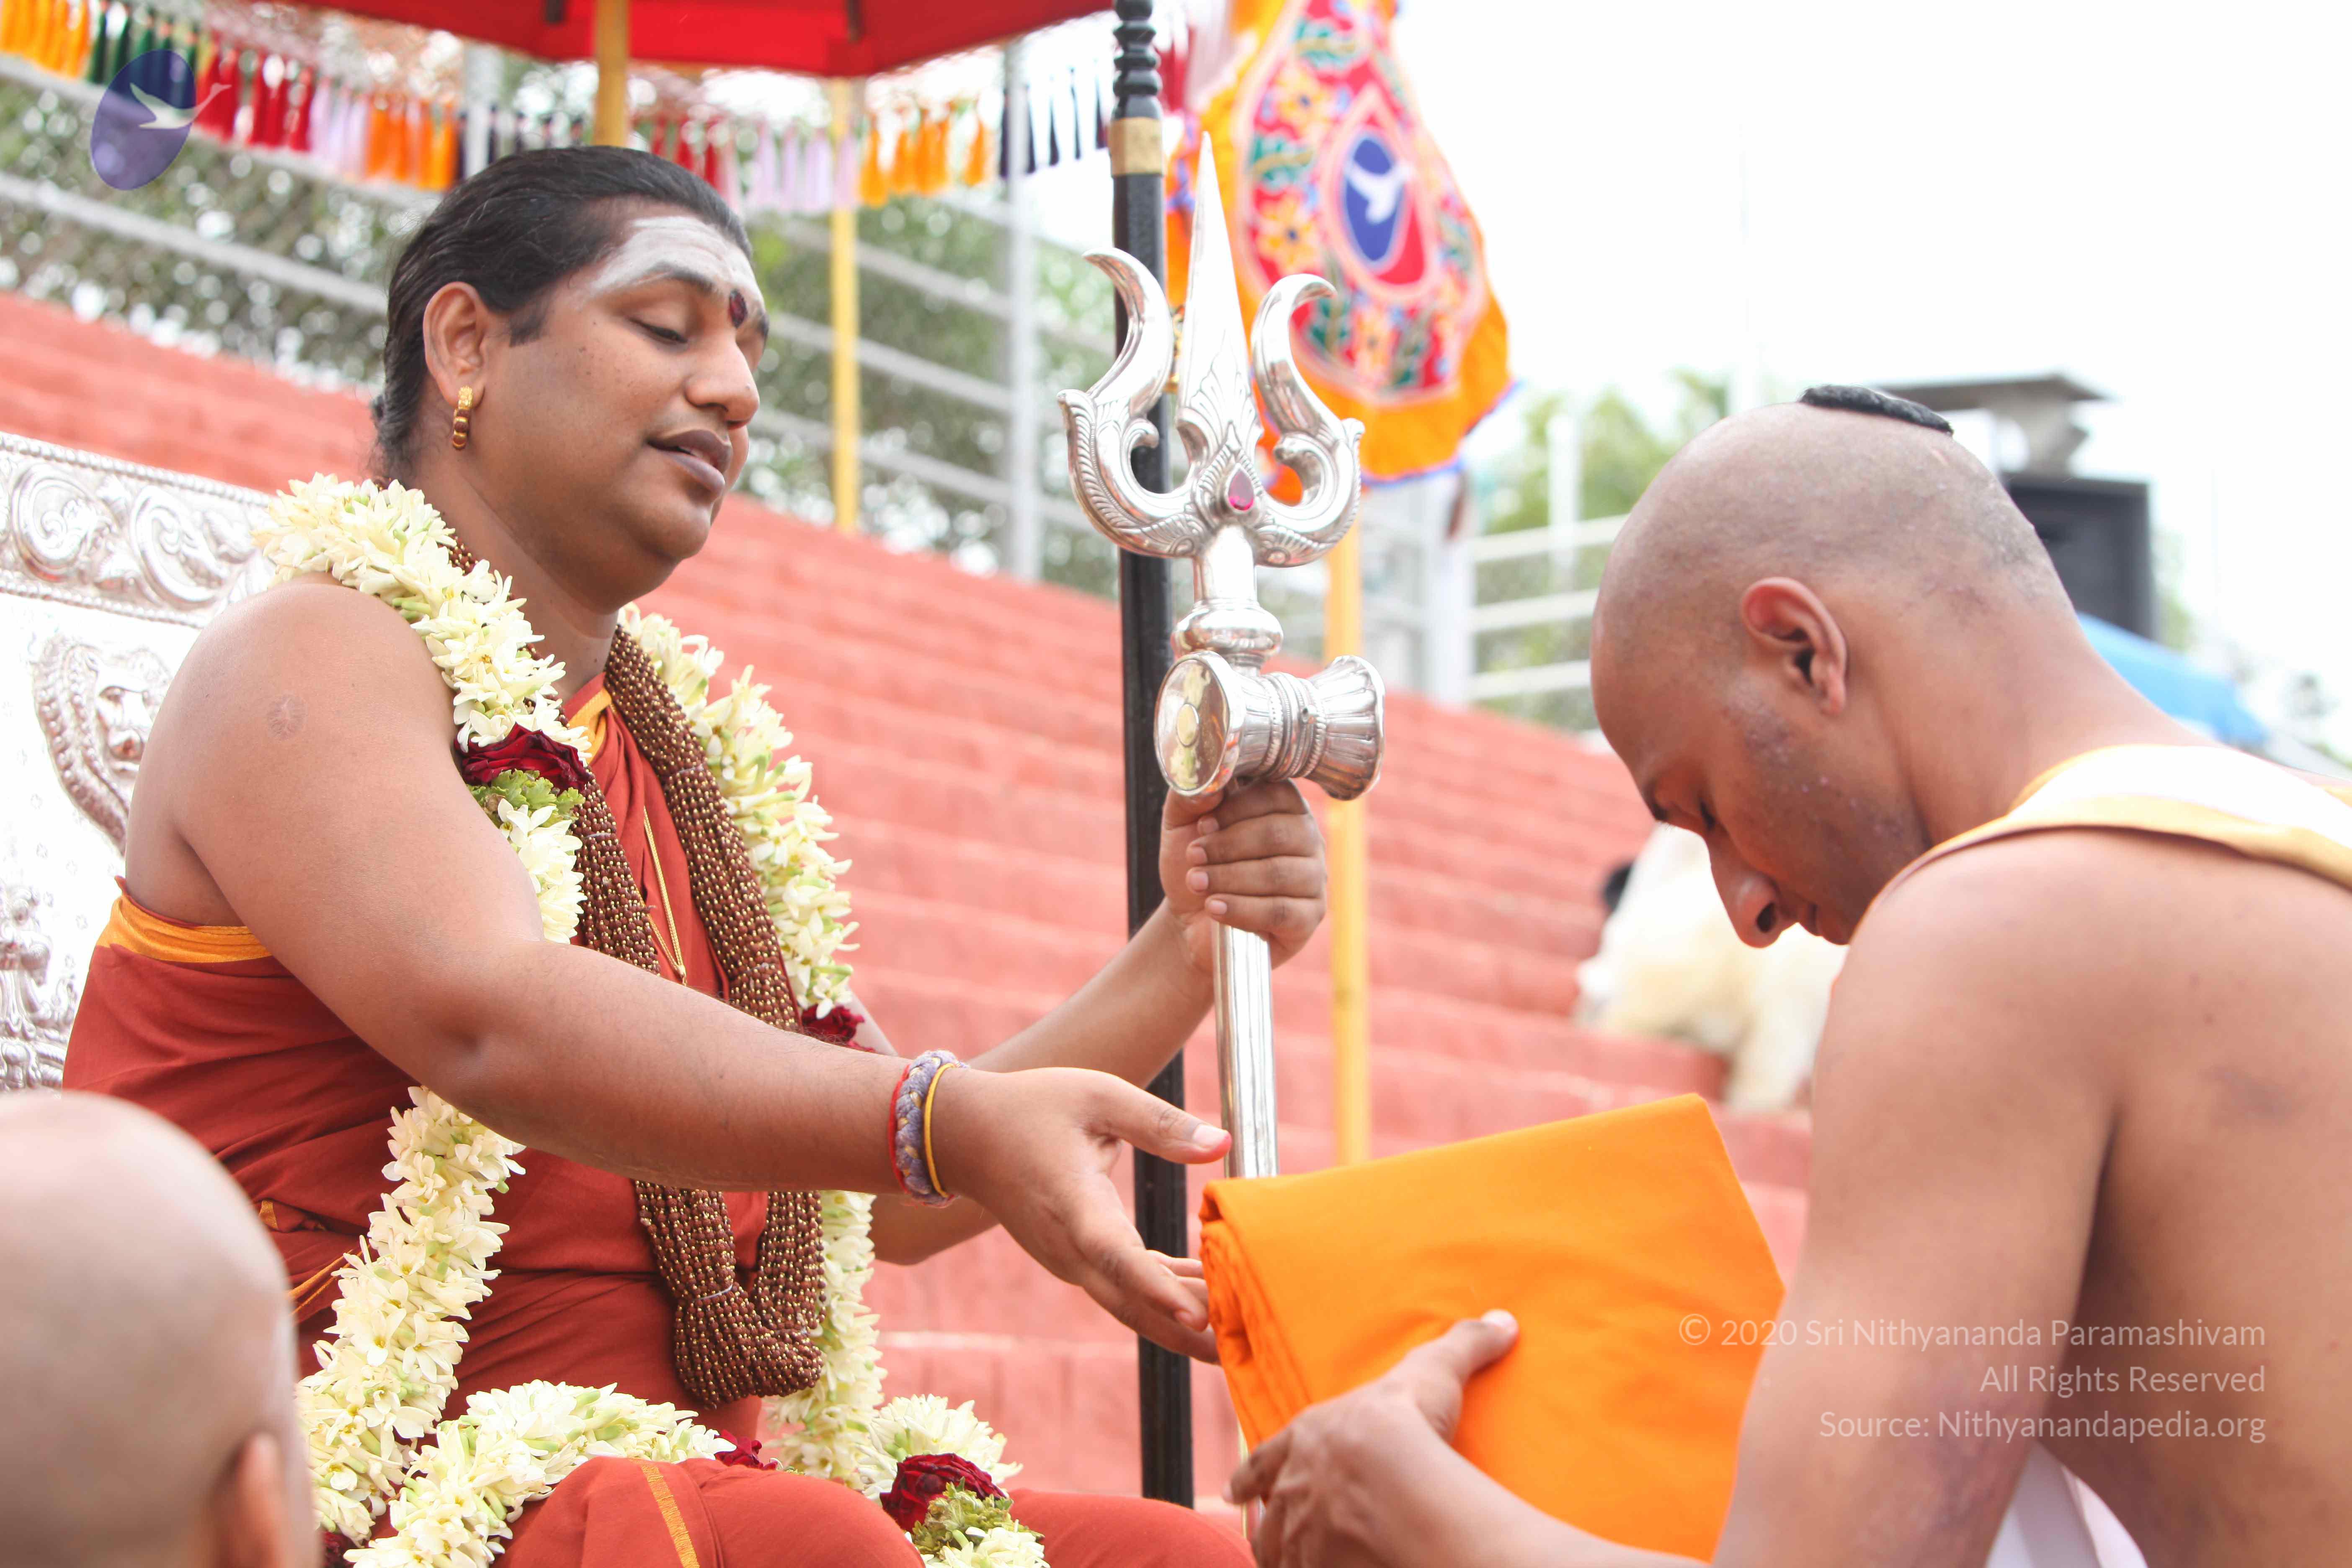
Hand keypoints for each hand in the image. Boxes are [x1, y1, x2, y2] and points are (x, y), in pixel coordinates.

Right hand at [928, 1065, 1231, 1359]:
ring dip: (1183, 1322)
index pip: (1116, 1253)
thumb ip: (1160, 1124)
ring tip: (1243, 1337)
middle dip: (1188, 1334)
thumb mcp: (1098, 1096)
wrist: (967, 1137)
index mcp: (1073, 1203)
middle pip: (1132, 1302)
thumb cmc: (1034, 1106)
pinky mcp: (1076, 1261)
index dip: (1158, 1287)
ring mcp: (1069, 1261)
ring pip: (1131, 1304)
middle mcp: (1068, 1246)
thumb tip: (1222, 1144)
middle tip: (1245, 1356)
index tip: (1199, 1317)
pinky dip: (1165, 1296)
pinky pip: (1125, 1288)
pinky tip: (1212, 1292)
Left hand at [1160, 780, 1326, 973]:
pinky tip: (1214, 908)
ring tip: (1197, 882)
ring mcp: (1313, 878)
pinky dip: (1241, 910)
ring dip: (1229, 878)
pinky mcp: (1309, 917)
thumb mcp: (1182, 823)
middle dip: (1228, 846)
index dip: (1236, 809)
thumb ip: (1192, 796)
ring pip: (1278, 874)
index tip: (1202, 824)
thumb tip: (1212, 781)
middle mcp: (1307, 838)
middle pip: (1278, 834)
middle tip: (1193, 855)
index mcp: (1284, 807)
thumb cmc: (1196, 863)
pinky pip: (1281, 912)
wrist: (1190, 917)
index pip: (1276, 795)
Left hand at [1227, 1313, 1518, 1566]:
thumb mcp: (1433, 1371)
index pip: (1265, 1458)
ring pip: (1276, 1550)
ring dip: (1277, 1557)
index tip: (1234, 1489)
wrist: (1393, 1476)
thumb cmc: (1404, 1418)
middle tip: (1258, 1529)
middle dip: (1266, 1521)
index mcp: (1307, 1439)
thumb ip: (1464, 1345)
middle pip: (1268, 1510)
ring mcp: (1300, 1530)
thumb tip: (1503, 1319)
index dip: (1251, 1474)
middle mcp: (1293, 1486)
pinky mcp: (1315, 1565)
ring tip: (1280, 1565)